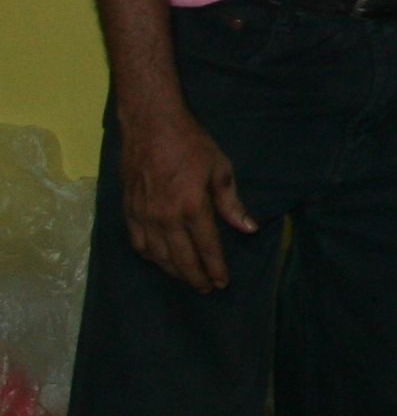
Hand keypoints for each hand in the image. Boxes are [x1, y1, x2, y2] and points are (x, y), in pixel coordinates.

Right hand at [118, 108, 257, 291]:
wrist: (150, 126)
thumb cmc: (191, 144)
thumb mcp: (220, 169)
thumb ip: (232, 203)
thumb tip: (248, 228)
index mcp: (192, 206)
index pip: (207, 247)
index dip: (215, 268)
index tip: (222, 282)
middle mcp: (165, 217)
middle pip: (182, 259)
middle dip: (196, 277)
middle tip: (207, 289)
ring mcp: (144, 216)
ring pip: (159, 256)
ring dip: (174, 272)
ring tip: (188, 279)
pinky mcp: (129, 211)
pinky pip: (139, 244)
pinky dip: (151, 257)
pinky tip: (161, 261)